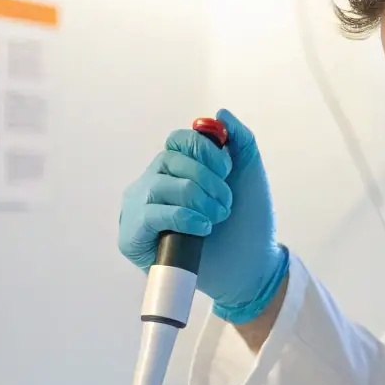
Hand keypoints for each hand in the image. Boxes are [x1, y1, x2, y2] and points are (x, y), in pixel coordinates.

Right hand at [118, 110, 288, 322]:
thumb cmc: (248, 225)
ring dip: (198, 200)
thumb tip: (220, 114)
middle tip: (227, 203)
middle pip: (168, 160)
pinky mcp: (134, 238)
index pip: (177, 140)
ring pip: (161, 185)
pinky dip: (184, 217)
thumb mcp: (249, 177)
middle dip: (205, 179)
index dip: (203, 149)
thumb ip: (240, 142)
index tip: (228, 169)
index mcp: (177, 169)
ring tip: (217, 219)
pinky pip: (153, 213)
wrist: (250, 270)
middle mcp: (154, 185)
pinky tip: (202, 228)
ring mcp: (141, 210)